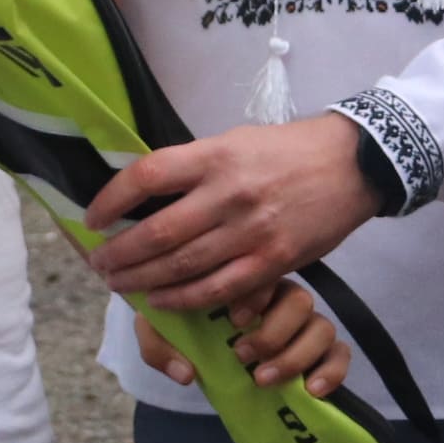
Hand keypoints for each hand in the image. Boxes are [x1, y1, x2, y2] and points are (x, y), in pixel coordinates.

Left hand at [80, 116, 383, 315]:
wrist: (350, 165)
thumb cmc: (285, 150)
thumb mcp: (234, 142)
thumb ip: (194, 169)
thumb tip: (146, 194)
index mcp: (215, 156)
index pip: (147, 176)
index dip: (111, 200)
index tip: (92, 217)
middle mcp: (229, 194)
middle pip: (158, 232)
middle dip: (119, 253)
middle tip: (98, 262)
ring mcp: (252, 232)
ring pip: (183, 267)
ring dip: (142, 280)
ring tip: (118, 284)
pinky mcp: (273, 262)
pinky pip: (218, 290)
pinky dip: (184, 299)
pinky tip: (161, 301)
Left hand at [133, 277, 350, 396]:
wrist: (203, 360)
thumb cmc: (186, 335)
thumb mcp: (161, 335)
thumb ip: (160, 347)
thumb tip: (187, 374)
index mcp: (249, 283)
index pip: (266, 274)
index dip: (255, 296)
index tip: (232, 320)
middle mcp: (282, 299)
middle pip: (300, 300)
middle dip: (272, 332)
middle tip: (240, 355)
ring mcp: (306, 325)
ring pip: (322, 327)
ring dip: (294, 356)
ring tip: (261, 378)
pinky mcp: (323, 353)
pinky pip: (340, 354)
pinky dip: (332, 371)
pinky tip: (311, 391)